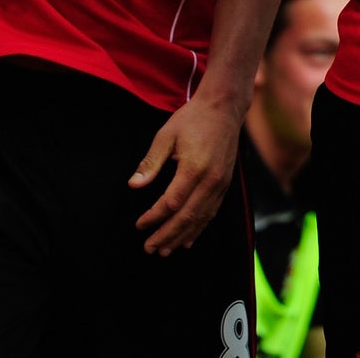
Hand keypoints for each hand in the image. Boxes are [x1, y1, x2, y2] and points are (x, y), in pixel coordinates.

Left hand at [129, 97, 239, 254]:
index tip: (139, 225)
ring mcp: (220, 184)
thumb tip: (133, 185)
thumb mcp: (166, 136)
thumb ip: (151, 163)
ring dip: (182, 236)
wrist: (224, 108)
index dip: (154, 217)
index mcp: (193, 168)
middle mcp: (210, 180)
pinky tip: (188, 239)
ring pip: (200, 218)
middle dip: (166, 235)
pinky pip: (212, 212)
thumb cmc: (192, 119)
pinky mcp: (225, 184)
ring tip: (165, 250)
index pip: (171, 203)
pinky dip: (199, 228)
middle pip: (187, 216)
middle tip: (149, 248)